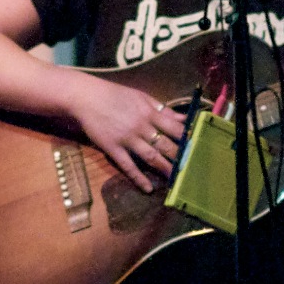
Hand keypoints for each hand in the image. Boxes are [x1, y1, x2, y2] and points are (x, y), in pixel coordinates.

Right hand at [67, 73, 185, 192]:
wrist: (86, 98)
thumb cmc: (115, 95)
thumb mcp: (141, 97)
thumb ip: (162, 110)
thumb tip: (182, 117)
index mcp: (149, 113)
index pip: (174, 128)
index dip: (187, 139)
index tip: (197, 147)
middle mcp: (141, 126)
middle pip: (165, 145)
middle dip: (179, 157)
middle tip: (191, 168)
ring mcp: (126, 139)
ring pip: (150, 156)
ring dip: (164, 168)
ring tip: (175, 179)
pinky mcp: (112, 148)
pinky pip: (128, 166)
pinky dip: (139, 178)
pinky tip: (148, 188)